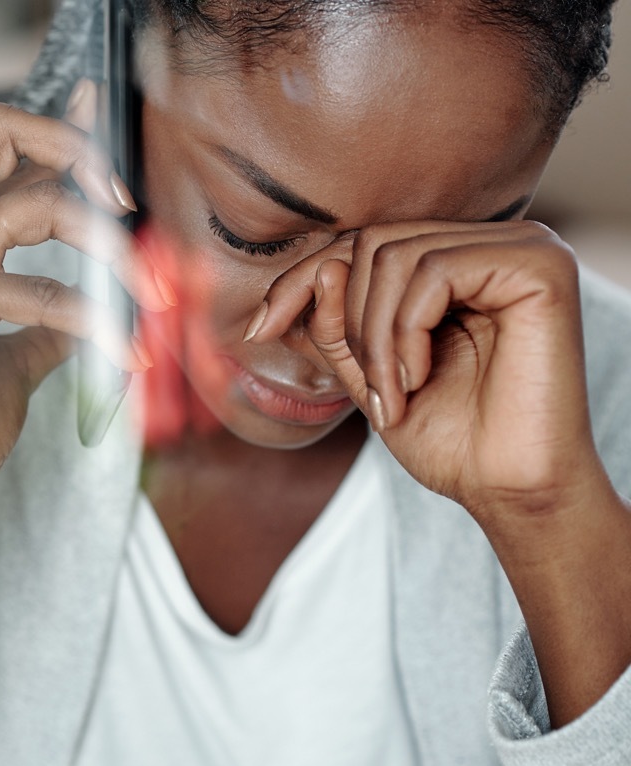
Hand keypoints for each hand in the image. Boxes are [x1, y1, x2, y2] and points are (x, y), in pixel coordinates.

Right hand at [0, 82, 168, 534]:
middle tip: (126, 202)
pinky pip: (43, 291)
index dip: (53, 127)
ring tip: (151, 293)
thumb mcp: (15, 350)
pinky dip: (95, 322)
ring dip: (109, 246)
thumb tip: (103, 300)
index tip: (96, 109)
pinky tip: (126, 358)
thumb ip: (47, 312)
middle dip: (75, 147)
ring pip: (38, 205)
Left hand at [249, 219, 601, 522]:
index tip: (259, 330)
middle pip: (374, 243)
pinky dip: (405, 332)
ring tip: (395, 392)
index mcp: (458, 260)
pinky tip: (419, 378)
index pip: (362, 243)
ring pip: (395, 257)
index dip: (302, 280)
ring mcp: (524, 245)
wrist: (508, 490)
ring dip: (374, 338)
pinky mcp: (539, 265)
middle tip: (372, 392)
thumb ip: (338, 322)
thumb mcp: (368, 373)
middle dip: (347, 323)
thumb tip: (323, 268)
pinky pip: (433, 273)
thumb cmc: (449, 437)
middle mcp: (493, 242)